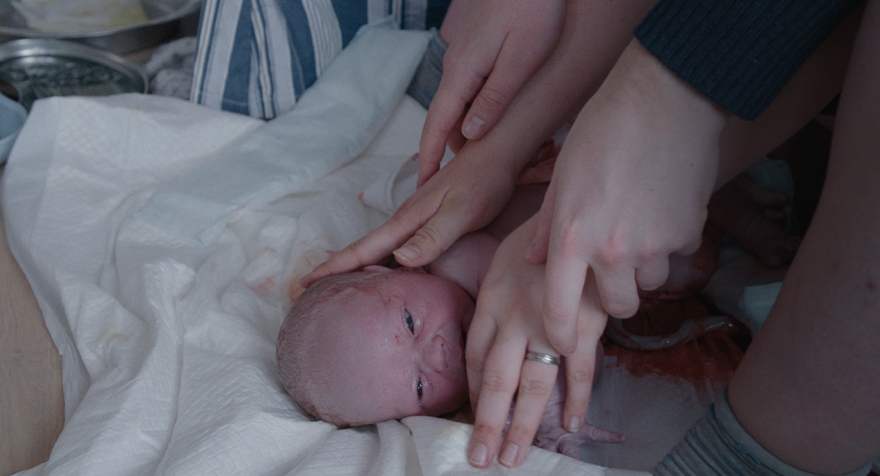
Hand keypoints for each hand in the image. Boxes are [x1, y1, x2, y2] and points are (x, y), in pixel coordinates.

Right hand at [300, 143, 520, 286]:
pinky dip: (383, 260)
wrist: (497, 152)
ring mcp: (416, 220)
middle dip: (336, 270)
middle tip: (308, 290)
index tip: (305, 284)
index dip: (335, 267)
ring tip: (337, 286)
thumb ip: (434, 235)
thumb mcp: (462, 211)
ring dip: (357, 266)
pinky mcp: (429, 221)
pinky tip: (385, 271)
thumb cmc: (483, 181)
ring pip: (380, 249)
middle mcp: (406, 221)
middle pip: (364, 251)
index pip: (364, 250)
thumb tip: (401, 259)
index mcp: (407, 222)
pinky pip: (397, 247)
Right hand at [418, 0, 564, 184]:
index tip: (423, 188)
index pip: (436, 127)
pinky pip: (471, 95)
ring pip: (460, 110)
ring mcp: (467, 61)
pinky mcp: (479, 55)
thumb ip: (494, 99)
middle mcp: (458, 68)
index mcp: (463, 73)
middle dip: (452, 155)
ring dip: (469, 136)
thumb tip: (469, 136)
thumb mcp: (520, 60)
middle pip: (446, 123)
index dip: (428, 160)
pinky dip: (478, 117)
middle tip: (468, 185)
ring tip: (488, 165)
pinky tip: (497, 128)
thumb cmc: (535, 11)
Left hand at [465, 216, 606, 467]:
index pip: (474, 356)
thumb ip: (496, 292)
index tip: (471, 415)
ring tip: (514, 458)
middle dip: (487, 424)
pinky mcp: (585, 326)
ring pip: (532, 386)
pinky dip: (577, 399)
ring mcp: (549, 325)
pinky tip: (569, 425)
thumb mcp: (504, 255)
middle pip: (496, 382)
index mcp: (491, 301)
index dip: (472, 390)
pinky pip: (580, 371)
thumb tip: (488, 321)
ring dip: (523, 425)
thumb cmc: (541, 232)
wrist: (580, 211)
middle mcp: (514, 319)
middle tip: (480, 459)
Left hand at [526, 40, 728, 354]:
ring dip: (643, 267)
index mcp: (572, 239)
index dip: (561, 335)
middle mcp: (613, 252)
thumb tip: (535, 262)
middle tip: (610, 267)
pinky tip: (661, 205)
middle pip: (618, 307)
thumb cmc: (603, 131)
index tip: (563, 344)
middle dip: (614, 295)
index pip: (561, 311)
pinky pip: (677, 254)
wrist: (666, 99)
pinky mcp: (689, 233)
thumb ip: (548, 228)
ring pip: (650, 283)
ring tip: (636, 223)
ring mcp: (655, 246)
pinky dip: (670, 241)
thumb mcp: (561, 179)